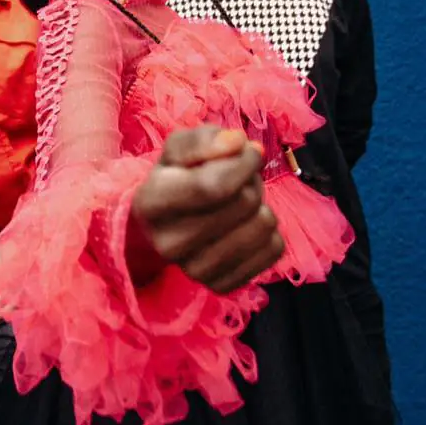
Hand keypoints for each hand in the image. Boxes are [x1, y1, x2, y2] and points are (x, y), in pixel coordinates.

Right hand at [132, 126, 283, 293]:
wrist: (161, 226)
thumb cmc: (174, 178)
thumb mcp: (178, 148)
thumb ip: (205, 139)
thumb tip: (238, 143)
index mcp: (152, 203)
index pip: (214, 185)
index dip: (243, 162)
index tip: (249, 150)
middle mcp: (169, 243)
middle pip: (243, 202)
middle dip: (250, 180)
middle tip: (238, 178)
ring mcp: (195, 270)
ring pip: (263, 226)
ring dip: (260, 204)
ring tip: (240, 201)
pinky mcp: (221, 285)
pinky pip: (273, 249)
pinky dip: (267, 231)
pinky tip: (244, 225)